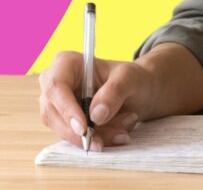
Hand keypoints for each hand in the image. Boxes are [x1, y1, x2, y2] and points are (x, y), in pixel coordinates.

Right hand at [38, 43, 202, 149]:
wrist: (150, 90)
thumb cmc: (141, 78)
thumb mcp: (133, 79)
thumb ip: (116, 91)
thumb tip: (95, 114)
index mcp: (69, 62)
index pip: (54, 85)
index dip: (64, 108)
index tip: (83, 126)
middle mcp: (59, 82)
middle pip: (53, 112)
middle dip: (83, 129)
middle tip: (109, 138)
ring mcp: (60, 104)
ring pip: (64, 130)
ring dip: (94, 136)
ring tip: (126, 129)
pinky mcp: (69, 122)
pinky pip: (75, 139)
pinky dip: (98, 140)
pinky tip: (121, 134)